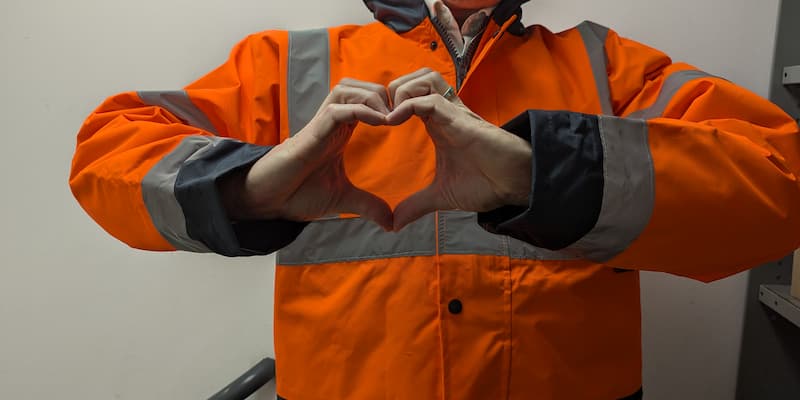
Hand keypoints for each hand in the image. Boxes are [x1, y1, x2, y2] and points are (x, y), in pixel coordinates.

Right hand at [223, 78, 393, 229]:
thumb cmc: (299, 193)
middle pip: (359, 85)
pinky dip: (361, 110)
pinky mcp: (313, 131)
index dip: (387, 103)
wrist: (270, 199)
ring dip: (372, 97)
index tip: (408, 120)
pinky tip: (380, 123)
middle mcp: (331, 121)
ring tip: (390, 117)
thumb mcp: (343, 199)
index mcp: (340, 130)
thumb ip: (368, 205)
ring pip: (348, 88)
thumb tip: (391, 223)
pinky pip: (339, 109)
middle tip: (401, 114)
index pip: (366, 100)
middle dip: (383, 94)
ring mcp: (320, 123)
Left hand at [385, 68, 531, 230]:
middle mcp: (444, 112)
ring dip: (399, 92)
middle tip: (377, 116)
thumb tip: (395, 224)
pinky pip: (428, 99)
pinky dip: (407, 105)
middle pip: (413, 79)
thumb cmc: (487, 183)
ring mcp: (452, 112)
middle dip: (390, 91)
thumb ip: (417, 205)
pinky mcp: (459, 116)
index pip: (409, 98)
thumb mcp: (442, 196)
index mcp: (438, 124)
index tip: (373, 126)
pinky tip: (392, 121)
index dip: (389, 105)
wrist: (515, 183)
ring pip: (421, 79)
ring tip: (386, 116)